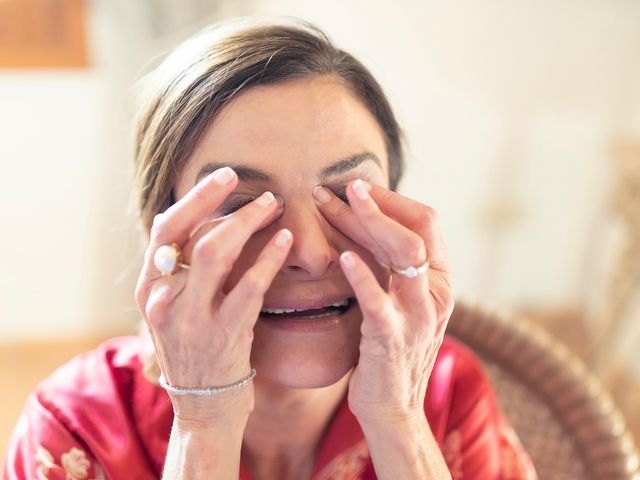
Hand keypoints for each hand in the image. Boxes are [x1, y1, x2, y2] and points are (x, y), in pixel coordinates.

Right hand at [134, 167, 291, 428]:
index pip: (165, 228)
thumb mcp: (178, 309)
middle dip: (218, 199)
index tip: (223, 176)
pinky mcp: (225, 335)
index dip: (195, 197)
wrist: (205, 408)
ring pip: (215, 252)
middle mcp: (165, 300)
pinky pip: (250, 285)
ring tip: (273, 206)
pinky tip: (286, 240)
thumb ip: (185, 270)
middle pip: (188, 232)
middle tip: (250, 183)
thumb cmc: (198, 350)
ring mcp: (193, 318)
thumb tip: (214, 218)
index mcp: (151, 288)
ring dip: (247, 222)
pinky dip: (269, 257)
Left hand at [314, 180, 454, 426]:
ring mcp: (418, 316)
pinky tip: (340, 257)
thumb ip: (389, 265)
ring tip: (334, 202)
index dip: (391, 199)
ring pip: (403, 254)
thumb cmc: (388, 348)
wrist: (394, 409)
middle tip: (337, 186)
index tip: (356, 186)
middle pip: (412, 231)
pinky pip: (379, 301)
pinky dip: (362, 276)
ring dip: (367, 223)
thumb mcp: (398, 300)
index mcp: (439, 279)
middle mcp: (436, 292)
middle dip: (375, 204)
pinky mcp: (393, 339)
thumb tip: (363, 221)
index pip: (425, 222)